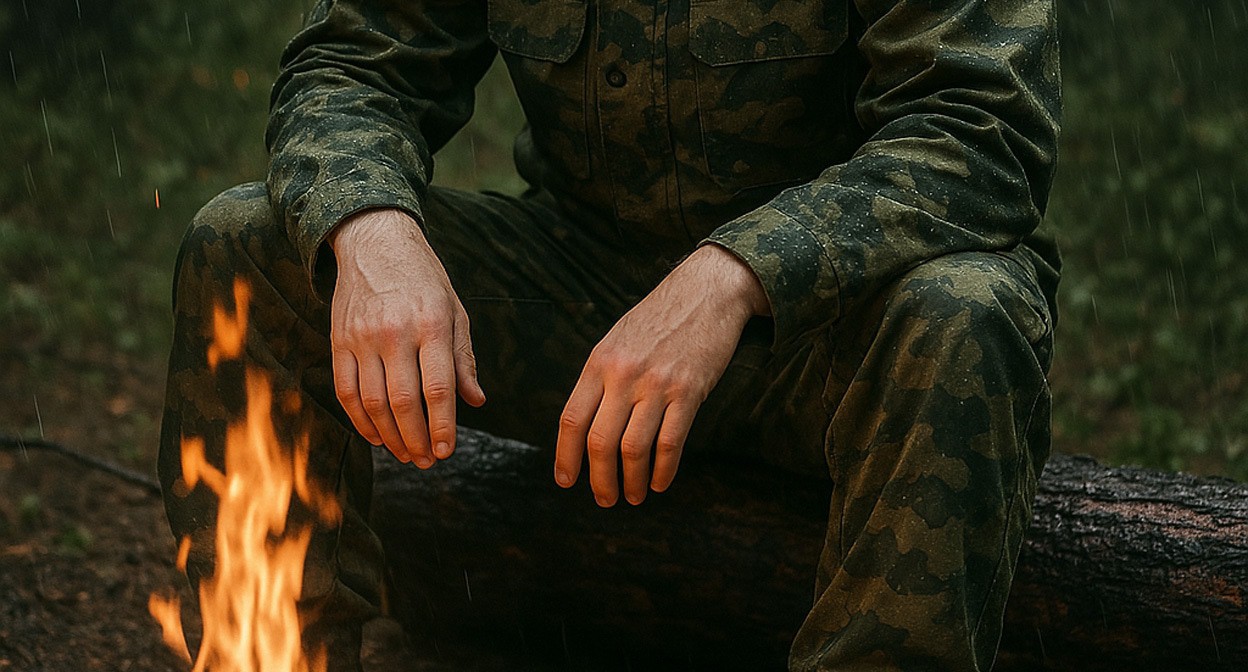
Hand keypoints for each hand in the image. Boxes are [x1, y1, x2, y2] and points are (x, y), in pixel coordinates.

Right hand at [328, 208, 485, 466]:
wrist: (374, 240)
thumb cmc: (424, 278)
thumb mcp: (454, 310)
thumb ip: (463, 358)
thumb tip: (475, 401)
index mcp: (432, 324)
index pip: (437, 387)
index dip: (442, 425)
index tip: (446, 451)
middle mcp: (396, 332)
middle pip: (403, 402)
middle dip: (416, 439)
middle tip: (426, 462)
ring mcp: (363, 337)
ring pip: (373, 402)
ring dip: (389, 436)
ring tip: (405, 454)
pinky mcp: (340, 340)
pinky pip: (346, 390)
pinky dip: (360, 420)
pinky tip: (376, 436)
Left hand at [554, 244, 768, 505]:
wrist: (707, 291)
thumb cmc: (659, 318)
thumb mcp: (617, 340)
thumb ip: (600, 378)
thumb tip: (584, 425)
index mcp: (599, 362)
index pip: (572, 419)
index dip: (565, 456)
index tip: (565, 481)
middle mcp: (623, 374)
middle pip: (600, 441)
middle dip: (599, 479)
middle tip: (604, 499)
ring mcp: (657, 384)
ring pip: (634, 448)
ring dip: (631, 481)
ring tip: (633, 497)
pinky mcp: (689, 392)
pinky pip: (671, 443)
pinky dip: (664, 470)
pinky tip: (660, 483)